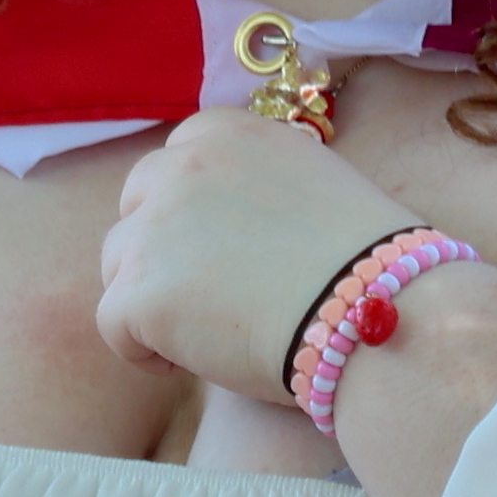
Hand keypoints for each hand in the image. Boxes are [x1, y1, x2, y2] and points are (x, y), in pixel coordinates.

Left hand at [96, 106, 419, 404]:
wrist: (382, 311)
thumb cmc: (371, 265)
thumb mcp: (317, 185)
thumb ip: (260, 187)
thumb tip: (233, 221)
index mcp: (230, 134)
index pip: (176, 159)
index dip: (188, 209)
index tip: (216, 247)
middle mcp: (182, 167)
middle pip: (135, 206)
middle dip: (159, 247)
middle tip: (204, 294)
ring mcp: (154, 229)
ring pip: (118, 264)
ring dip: (151, 296)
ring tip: (205, 333)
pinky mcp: (139, 292)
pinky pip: (114, 325)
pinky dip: (142, 349)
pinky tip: (190, 363)